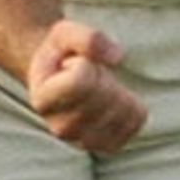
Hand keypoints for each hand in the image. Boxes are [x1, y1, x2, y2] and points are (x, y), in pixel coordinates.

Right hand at [27, 20, 148, 153]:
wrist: (60, 82)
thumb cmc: (62, 54)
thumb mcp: (65, 33)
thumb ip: (88, 38)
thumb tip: (117, 56)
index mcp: (43, 100)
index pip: (80, 81)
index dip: (85, 62)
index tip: (72, 64)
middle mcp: (61, 128)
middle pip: (104, 94)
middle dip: (102, 75)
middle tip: (89, 75)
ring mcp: (85, 142)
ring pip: (123, 109)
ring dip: (117, 89)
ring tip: (98, 89)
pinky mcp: (108, 146)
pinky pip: (136, 121)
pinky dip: (132, 105)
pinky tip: (112, 101)